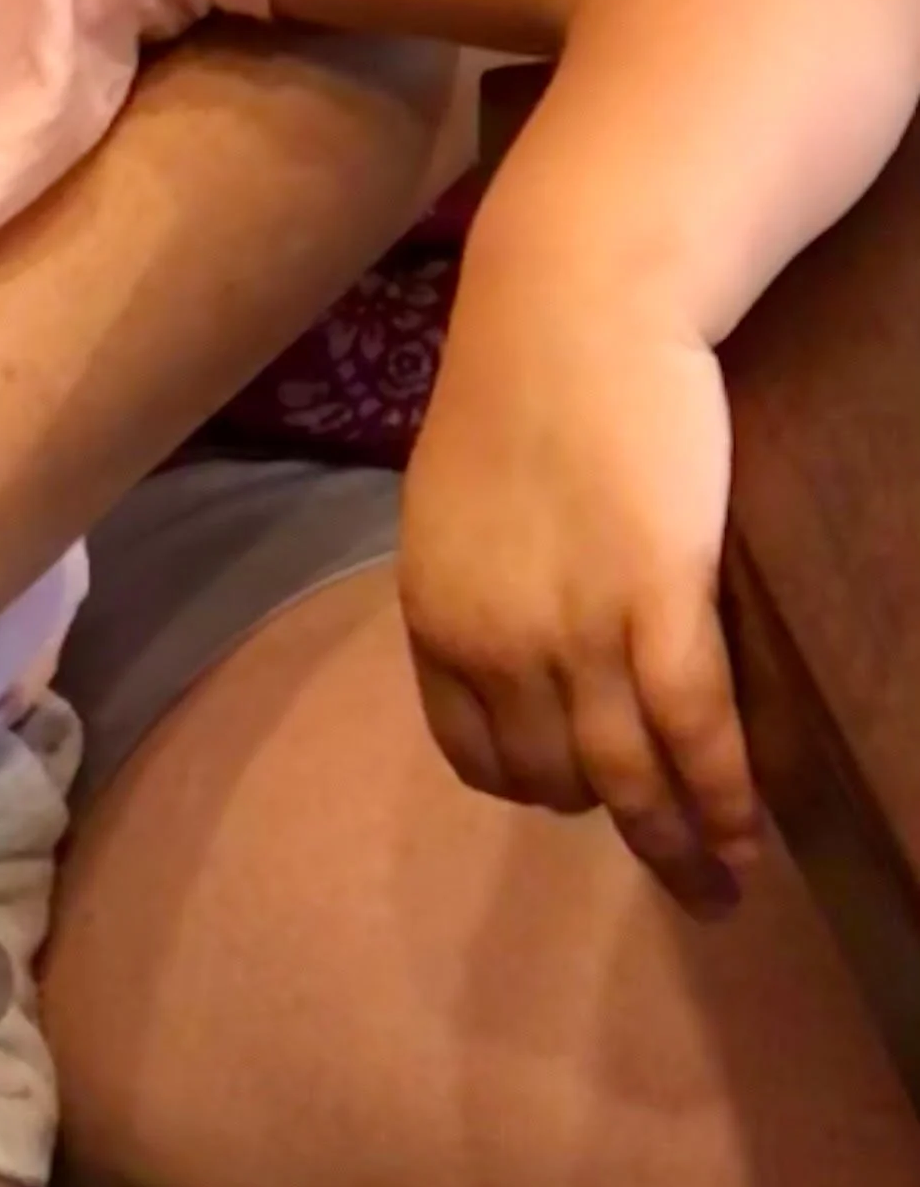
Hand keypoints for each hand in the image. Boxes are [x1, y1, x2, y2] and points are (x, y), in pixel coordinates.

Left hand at [401, 274, 761, 916]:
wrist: (575, 299)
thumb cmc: (523, 382)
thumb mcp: (456, 503)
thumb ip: (480, 587)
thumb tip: (518, 659)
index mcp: (436, 614)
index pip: (476, 757)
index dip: (534, 787)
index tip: (582, 797)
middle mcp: (493, 638)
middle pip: (557, 779)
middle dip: (614, 817)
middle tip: (672, 843)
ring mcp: (574, 627)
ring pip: (629, 781)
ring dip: (680, 849)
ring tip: (721, 886)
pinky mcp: (658, 599)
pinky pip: (695, 735)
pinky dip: (725, 799)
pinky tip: (750, 834)